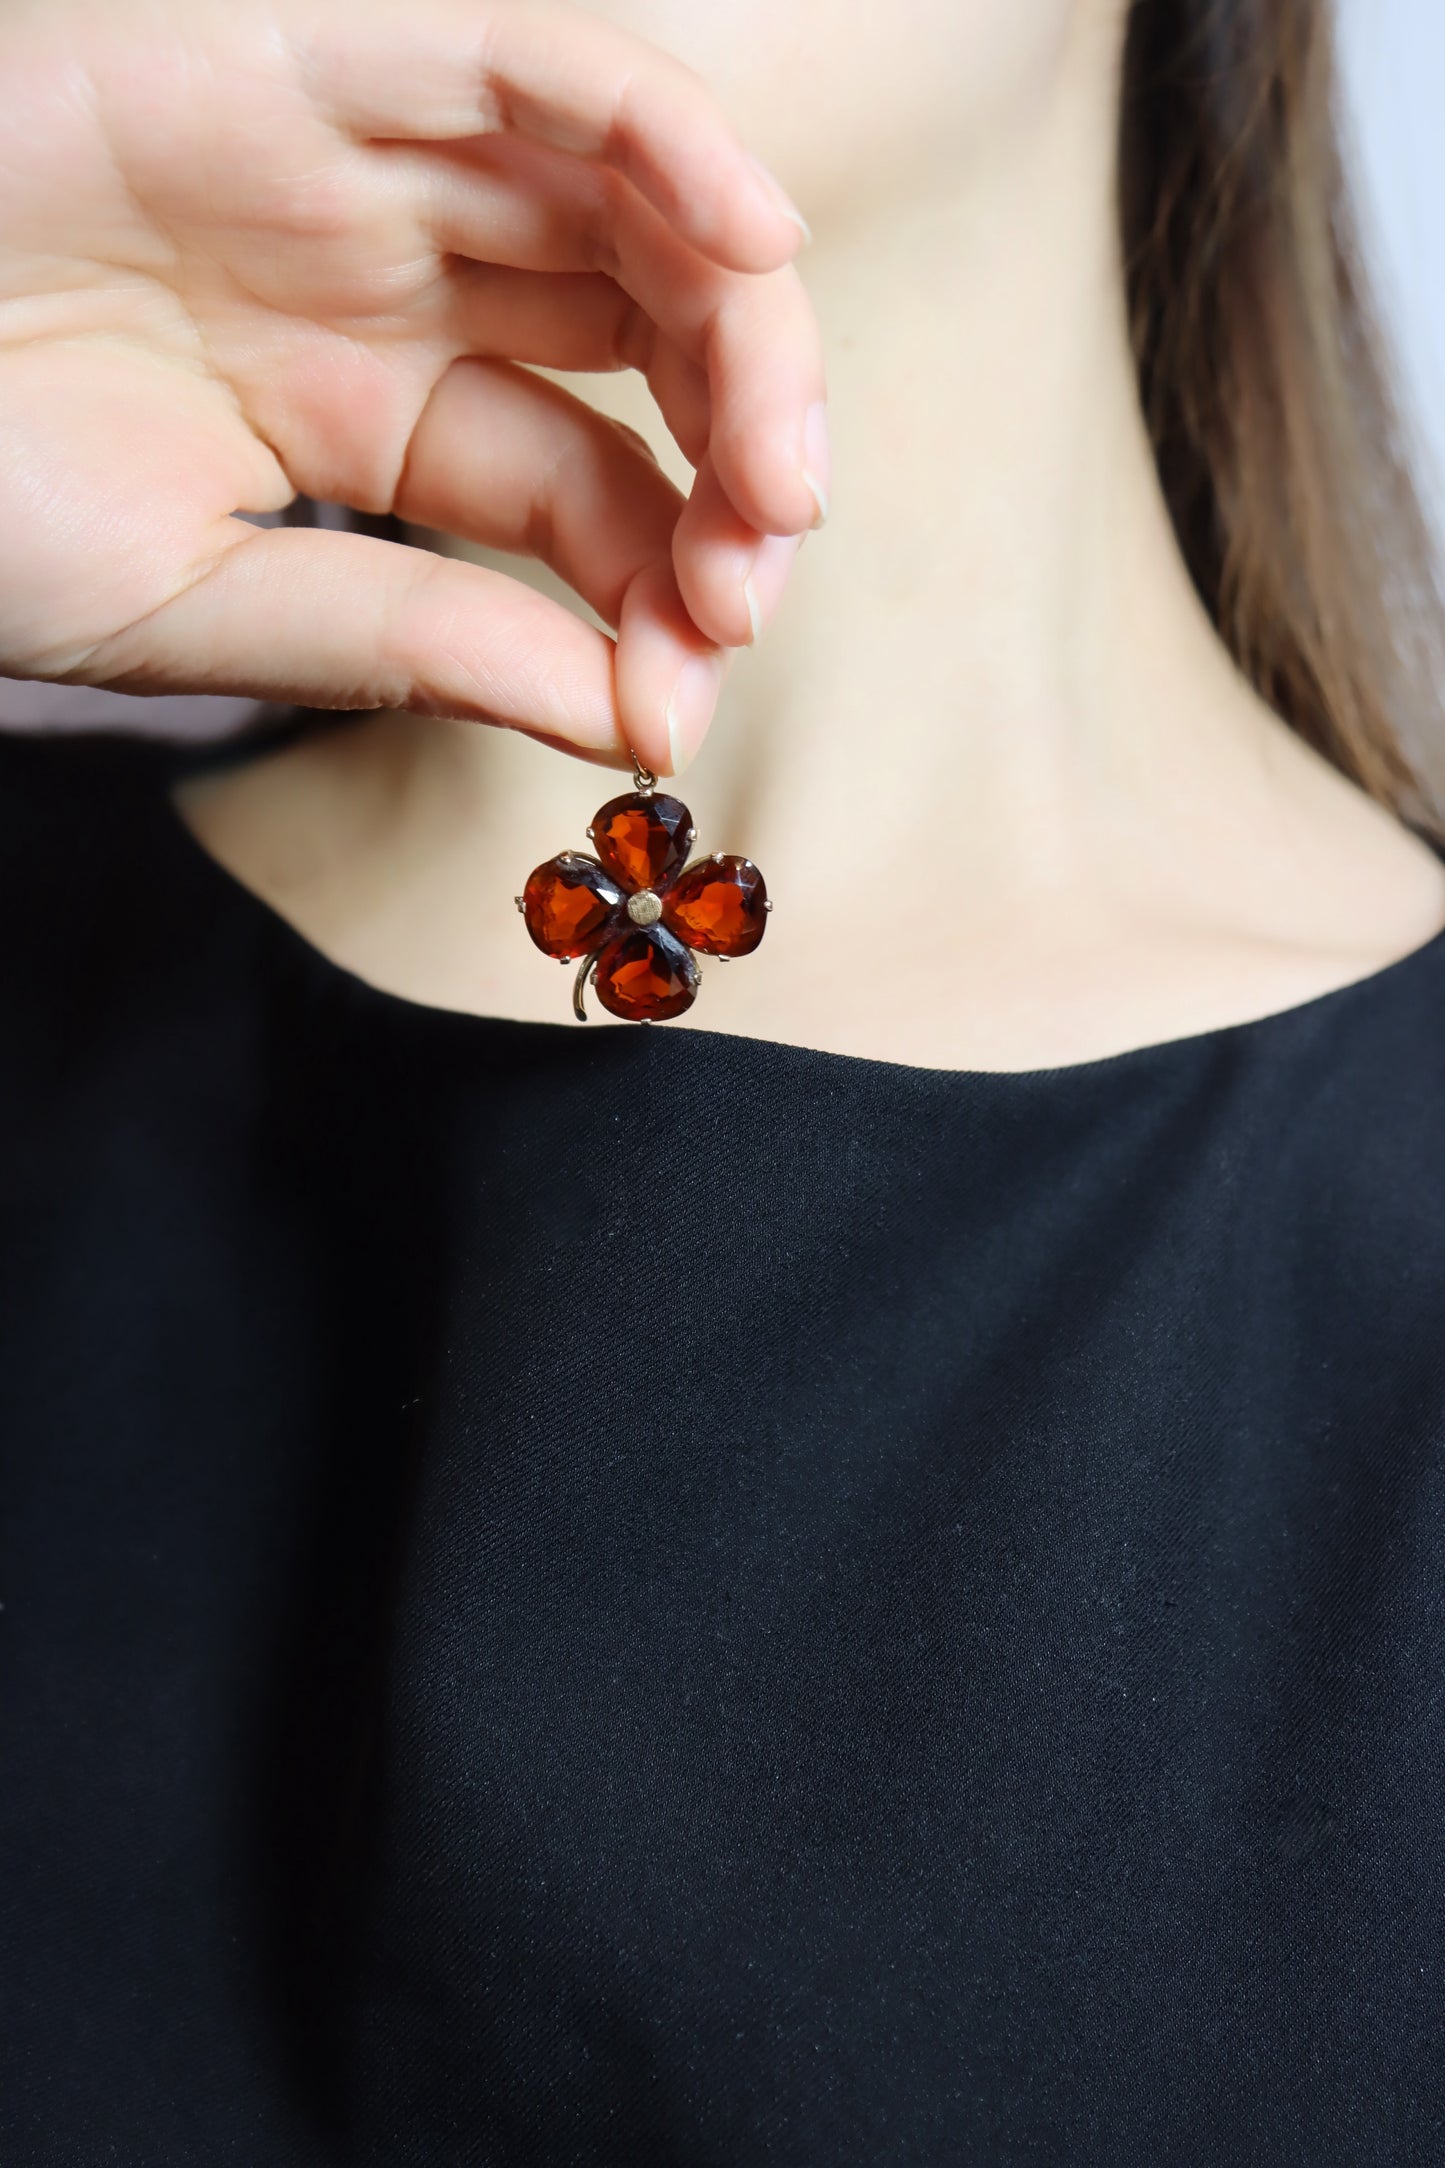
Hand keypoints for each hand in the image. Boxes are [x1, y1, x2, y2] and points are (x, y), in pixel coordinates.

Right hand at [0, 0, 826, 775]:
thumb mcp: (200, 603)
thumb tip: (624, 713)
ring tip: (782, 464)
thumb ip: (412, 644)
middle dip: (741, 457)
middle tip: (762, 571)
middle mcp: (393, 280)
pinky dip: (660, 135)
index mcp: (367, 412)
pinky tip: (751, 241)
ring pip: (627, 210)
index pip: (583, 491)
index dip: (662, 587)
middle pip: (645, 343)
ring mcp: (363, 161)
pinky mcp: (313, 48)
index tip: (685, 691)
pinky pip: (537, 63)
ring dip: (742, 325)